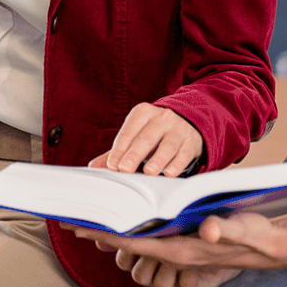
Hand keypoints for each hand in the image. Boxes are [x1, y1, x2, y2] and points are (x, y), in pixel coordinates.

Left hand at [76, 207, 286, 286]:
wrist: (273, 248)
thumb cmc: (256, 236)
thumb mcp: (243, 229)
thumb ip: (227, 229)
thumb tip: (210, 228)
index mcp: (183, 250)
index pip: (136, 244)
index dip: (107, 236)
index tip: (81, 228)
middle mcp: (176, 253)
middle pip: (129, 245)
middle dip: (99, 234)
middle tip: (70, 220)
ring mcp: (179, 251)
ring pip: (137, 243)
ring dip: (112, 233)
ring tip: (88, 218)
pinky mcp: (184, 245)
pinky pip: (150, 240)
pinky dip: (131, 231)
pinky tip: (122, 221)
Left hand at [88, 104, 203, 176]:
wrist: (187, 122)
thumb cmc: (154, 133)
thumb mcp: (136, 135)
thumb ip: (117, 151)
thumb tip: (94, 167)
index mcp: (142, 113)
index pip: (128, 131)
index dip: (119, 149)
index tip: (112, 165)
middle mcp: (161, 117)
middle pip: (146, 137)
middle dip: (134, 154)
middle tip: (125, 169)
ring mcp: (178, 128)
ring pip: (168, 144)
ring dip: (158, 159)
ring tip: (149, 172)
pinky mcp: (192, 140)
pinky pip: (184, 152)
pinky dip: (177, 163)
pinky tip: (170, 173)